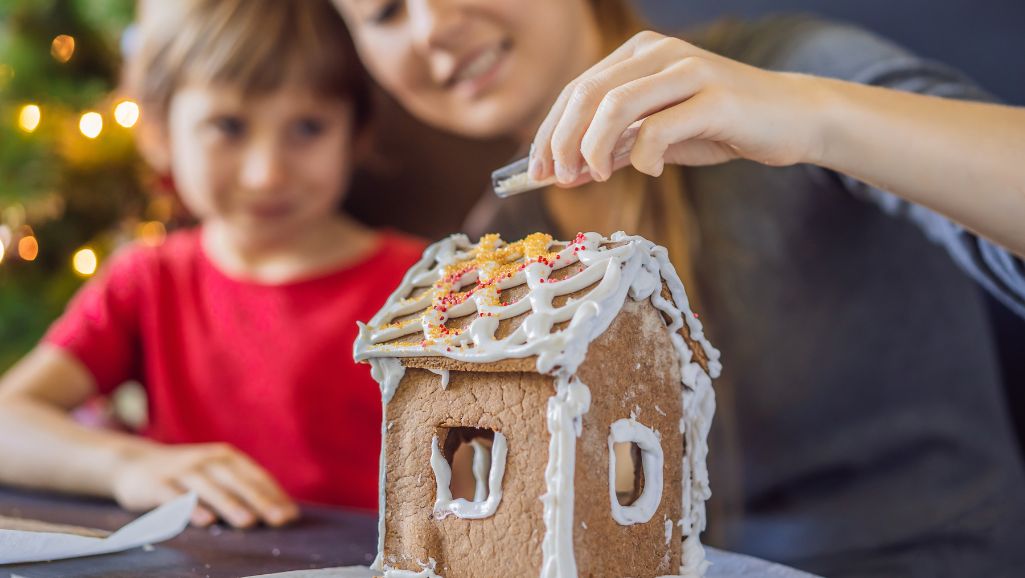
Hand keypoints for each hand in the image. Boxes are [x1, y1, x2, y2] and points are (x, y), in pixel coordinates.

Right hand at [111, 442, 298, 527]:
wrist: (133, 463)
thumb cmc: (187, 475)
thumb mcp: (215, 475)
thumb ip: (242, 490)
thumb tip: (280, 512)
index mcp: (226, 457)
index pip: (255, 477)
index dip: (274, 495)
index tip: (291, 516)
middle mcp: (207, 460)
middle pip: (237, 481)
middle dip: (259, 501)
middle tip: (279, 520)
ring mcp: (182, 470)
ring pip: (209, 488)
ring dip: (229, 504)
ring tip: (248, 522)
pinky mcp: (157, 484)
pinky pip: (175, 497)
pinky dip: (190, 508)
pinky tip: (204, 521)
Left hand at [529, 30, 828, 183]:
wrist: (791, 118)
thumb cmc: (720, 126)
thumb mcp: (658, 135)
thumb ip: (616, 146)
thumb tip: (566, 171)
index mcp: (639, 53)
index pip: (576, 89)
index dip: (550, 131)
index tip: (537, 170)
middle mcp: (659, 52)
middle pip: (587, 94)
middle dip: (563, 141)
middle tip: (558, 178)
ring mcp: (687, 70)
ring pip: (615, 105)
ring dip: (594, 148)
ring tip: (595, 176)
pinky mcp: (714, 97)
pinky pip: (659, 128)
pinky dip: (643, 156)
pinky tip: (649, 172)